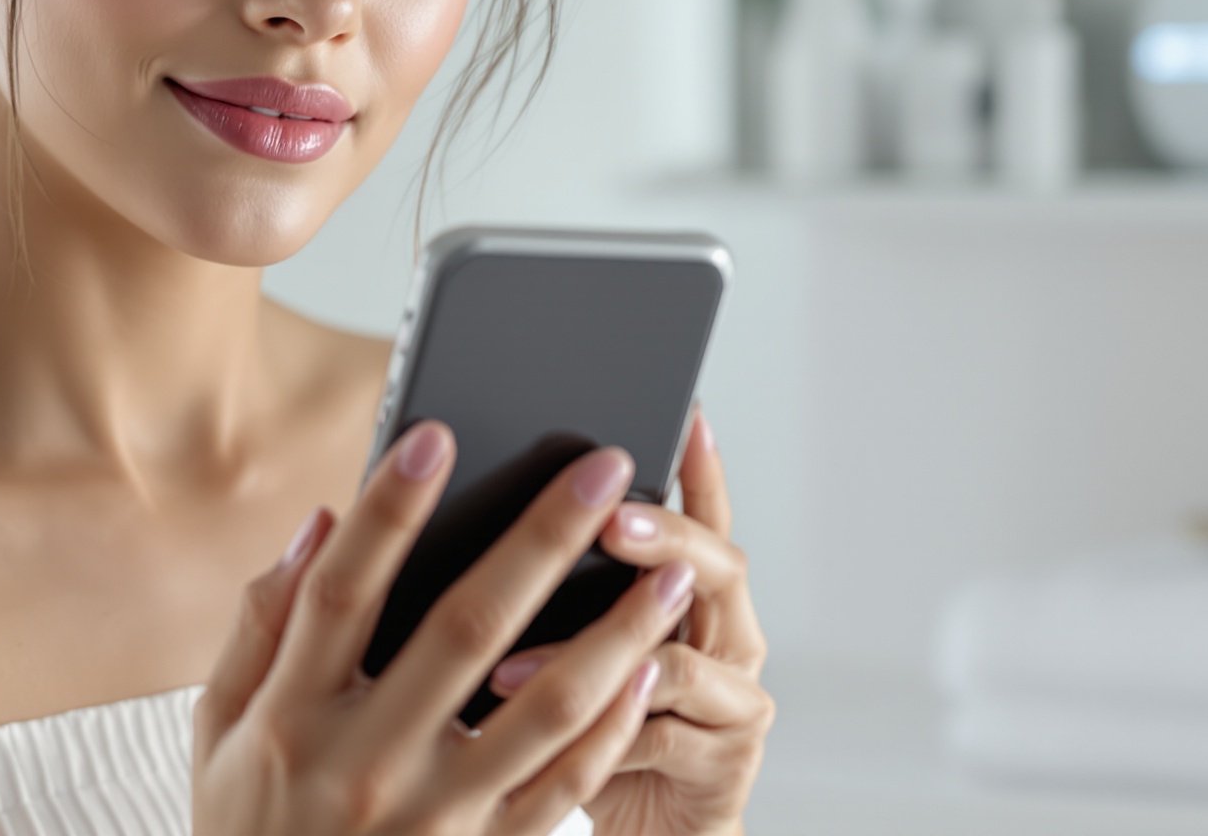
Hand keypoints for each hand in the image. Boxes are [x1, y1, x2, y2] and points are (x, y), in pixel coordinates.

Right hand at [194, 422, 689, 835]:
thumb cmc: (254, 827)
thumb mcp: (221, 734)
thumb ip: (261, 628)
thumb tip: (322, 525)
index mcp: (292, 719)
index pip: (342, 592)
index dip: (389, 510)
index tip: (437, 436)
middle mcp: (367, 763)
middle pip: (466, 628)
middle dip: (542, 538)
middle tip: (602, 467)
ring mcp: (435, 816)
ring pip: (546, 707)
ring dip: (617, 629)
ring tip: (670, 569)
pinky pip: (565, 785)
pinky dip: (612, 722)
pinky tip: (647, 666)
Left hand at [486, 413, 770, 835]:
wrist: (650, 831)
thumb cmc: (595, 731)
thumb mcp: (574, 648)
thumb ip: (555, 590)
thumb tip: (474, 525)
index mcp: (695, 596)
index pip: (704, 515)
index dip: (701, 468)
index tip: (684, 414)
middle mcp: (728, 636)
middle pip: (716, 566)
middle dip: (664, 536)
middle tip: (609, 520)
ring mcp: (733, 697)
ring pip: (684, 654)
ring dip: (605, 644)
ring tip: (521, 651)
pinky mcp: (723, 759)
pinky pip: (661, 730)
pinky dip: (600, 722)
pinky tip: (541, 717)